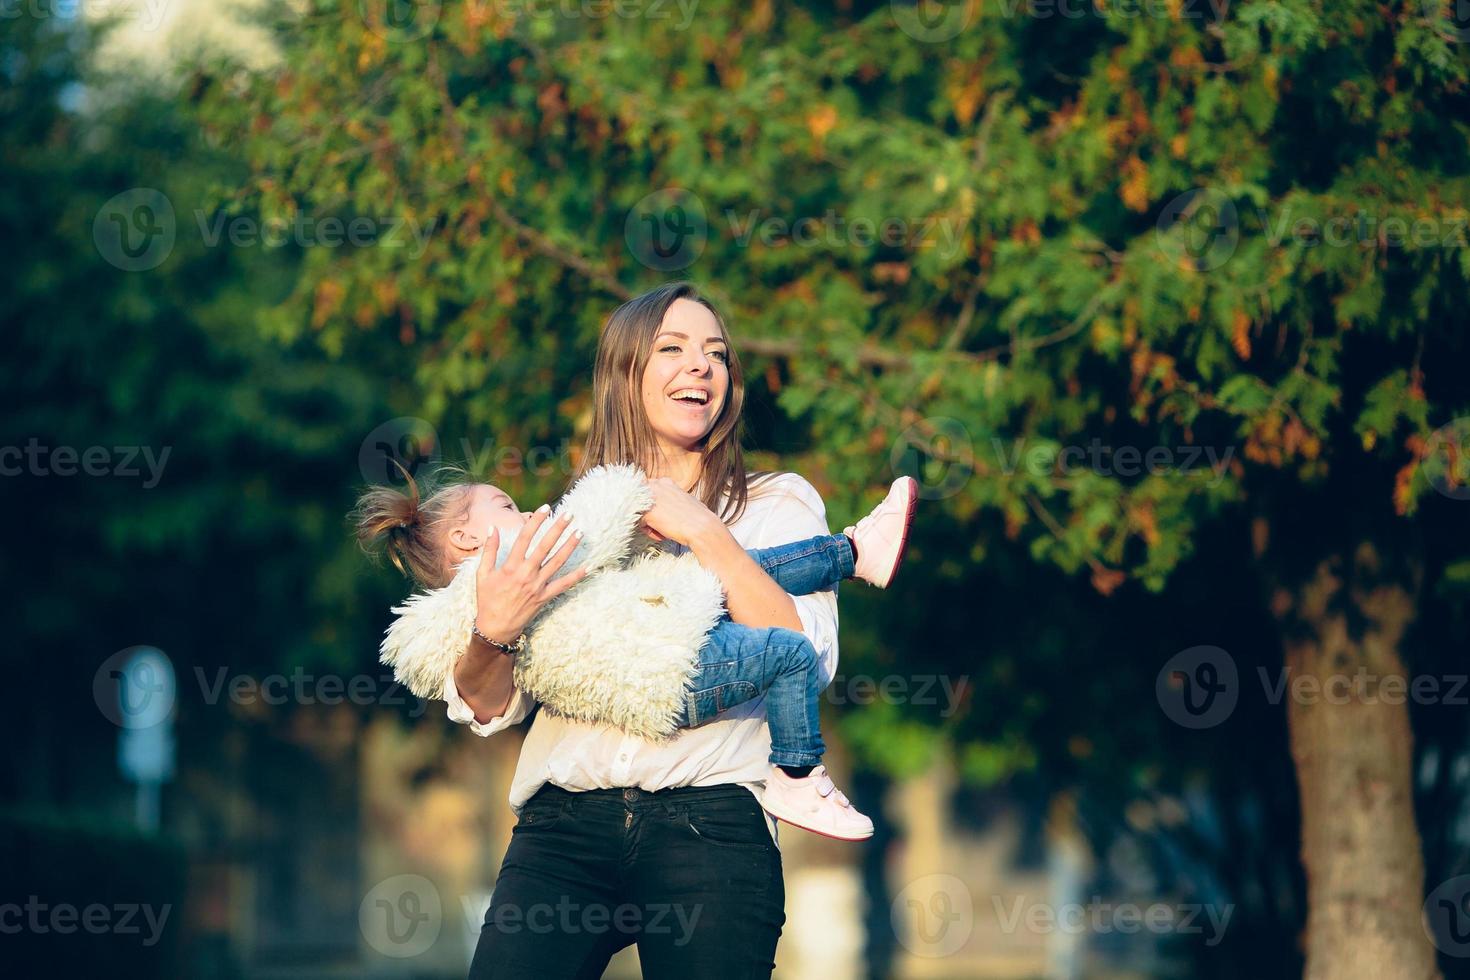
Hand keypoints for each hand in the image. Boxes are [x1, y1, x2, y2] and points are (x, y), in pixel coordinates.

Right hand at [473, 507, 586, 644]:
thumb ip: (489, 550)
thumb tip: (492, 528)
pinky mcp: (545, 597)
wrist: (496, 627)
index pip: (525, 537)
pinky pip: (563, 585)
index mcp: (510, 566)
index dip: (535, 521)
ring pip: (557, 562)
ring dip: (570, 546)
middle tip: (570, 514)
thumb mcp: (482, 574)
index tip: (545, 508)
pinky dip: (576, 576)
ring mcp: (537, 586)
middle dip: (558, 529)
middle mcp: (526, 574)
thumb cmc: (488, 599)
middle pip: (545, 546)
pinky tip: (588, 566)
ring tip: (580, 532)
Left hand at [640, 477, 721, 546]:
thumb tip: (666, 506)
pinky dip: (650, 532)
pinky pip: (640, 524)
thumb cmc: (697, 517)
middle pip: (639, 501)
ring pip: (640, 513)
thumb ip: (671, 499)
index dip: (653, 505)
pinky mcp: (646, 513)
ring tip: (663, 530)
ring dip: (649, 523)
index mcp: (666, 482)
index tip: (661, 514)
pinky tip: (662, 534)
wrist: (702, 527)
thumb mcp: (684, 500)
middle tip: (660, 522)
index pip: (648, 491)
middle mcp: (655, 486)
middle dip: (647, 513)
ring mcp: (649, 499)